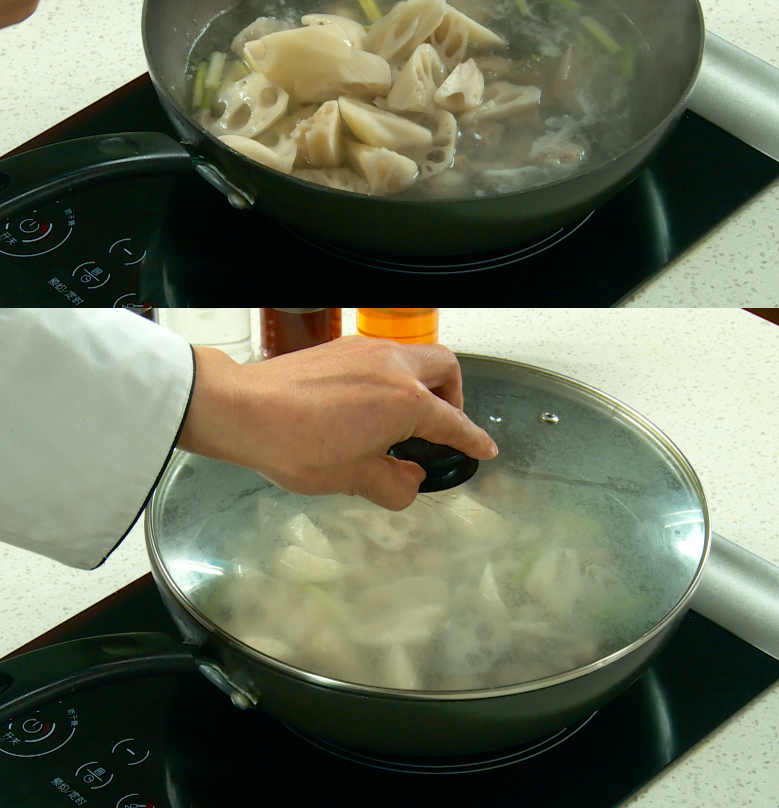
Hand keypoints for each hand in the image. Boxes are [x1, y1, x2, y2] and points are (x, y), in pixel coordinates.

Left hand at [179, 336, 498, 510]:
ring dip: (422, 382)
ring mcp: (367, 351)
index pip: (453, 422)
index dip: (472, 440)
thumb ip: (392, 483)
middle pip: (446, 368)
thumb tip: (408, 483)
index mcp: (405, 402)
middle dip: (454, 395)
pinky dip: (392, 376)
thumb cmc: (293, 442)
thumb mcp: (351, 478)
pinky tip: (370, 403)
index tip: (482, 448)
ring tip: (404, 415)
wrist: (243, 410)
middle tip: (442, 424)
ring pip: (415, 355)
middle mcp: (393, 367)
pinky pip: (384, 355)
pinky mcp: (342, 346)